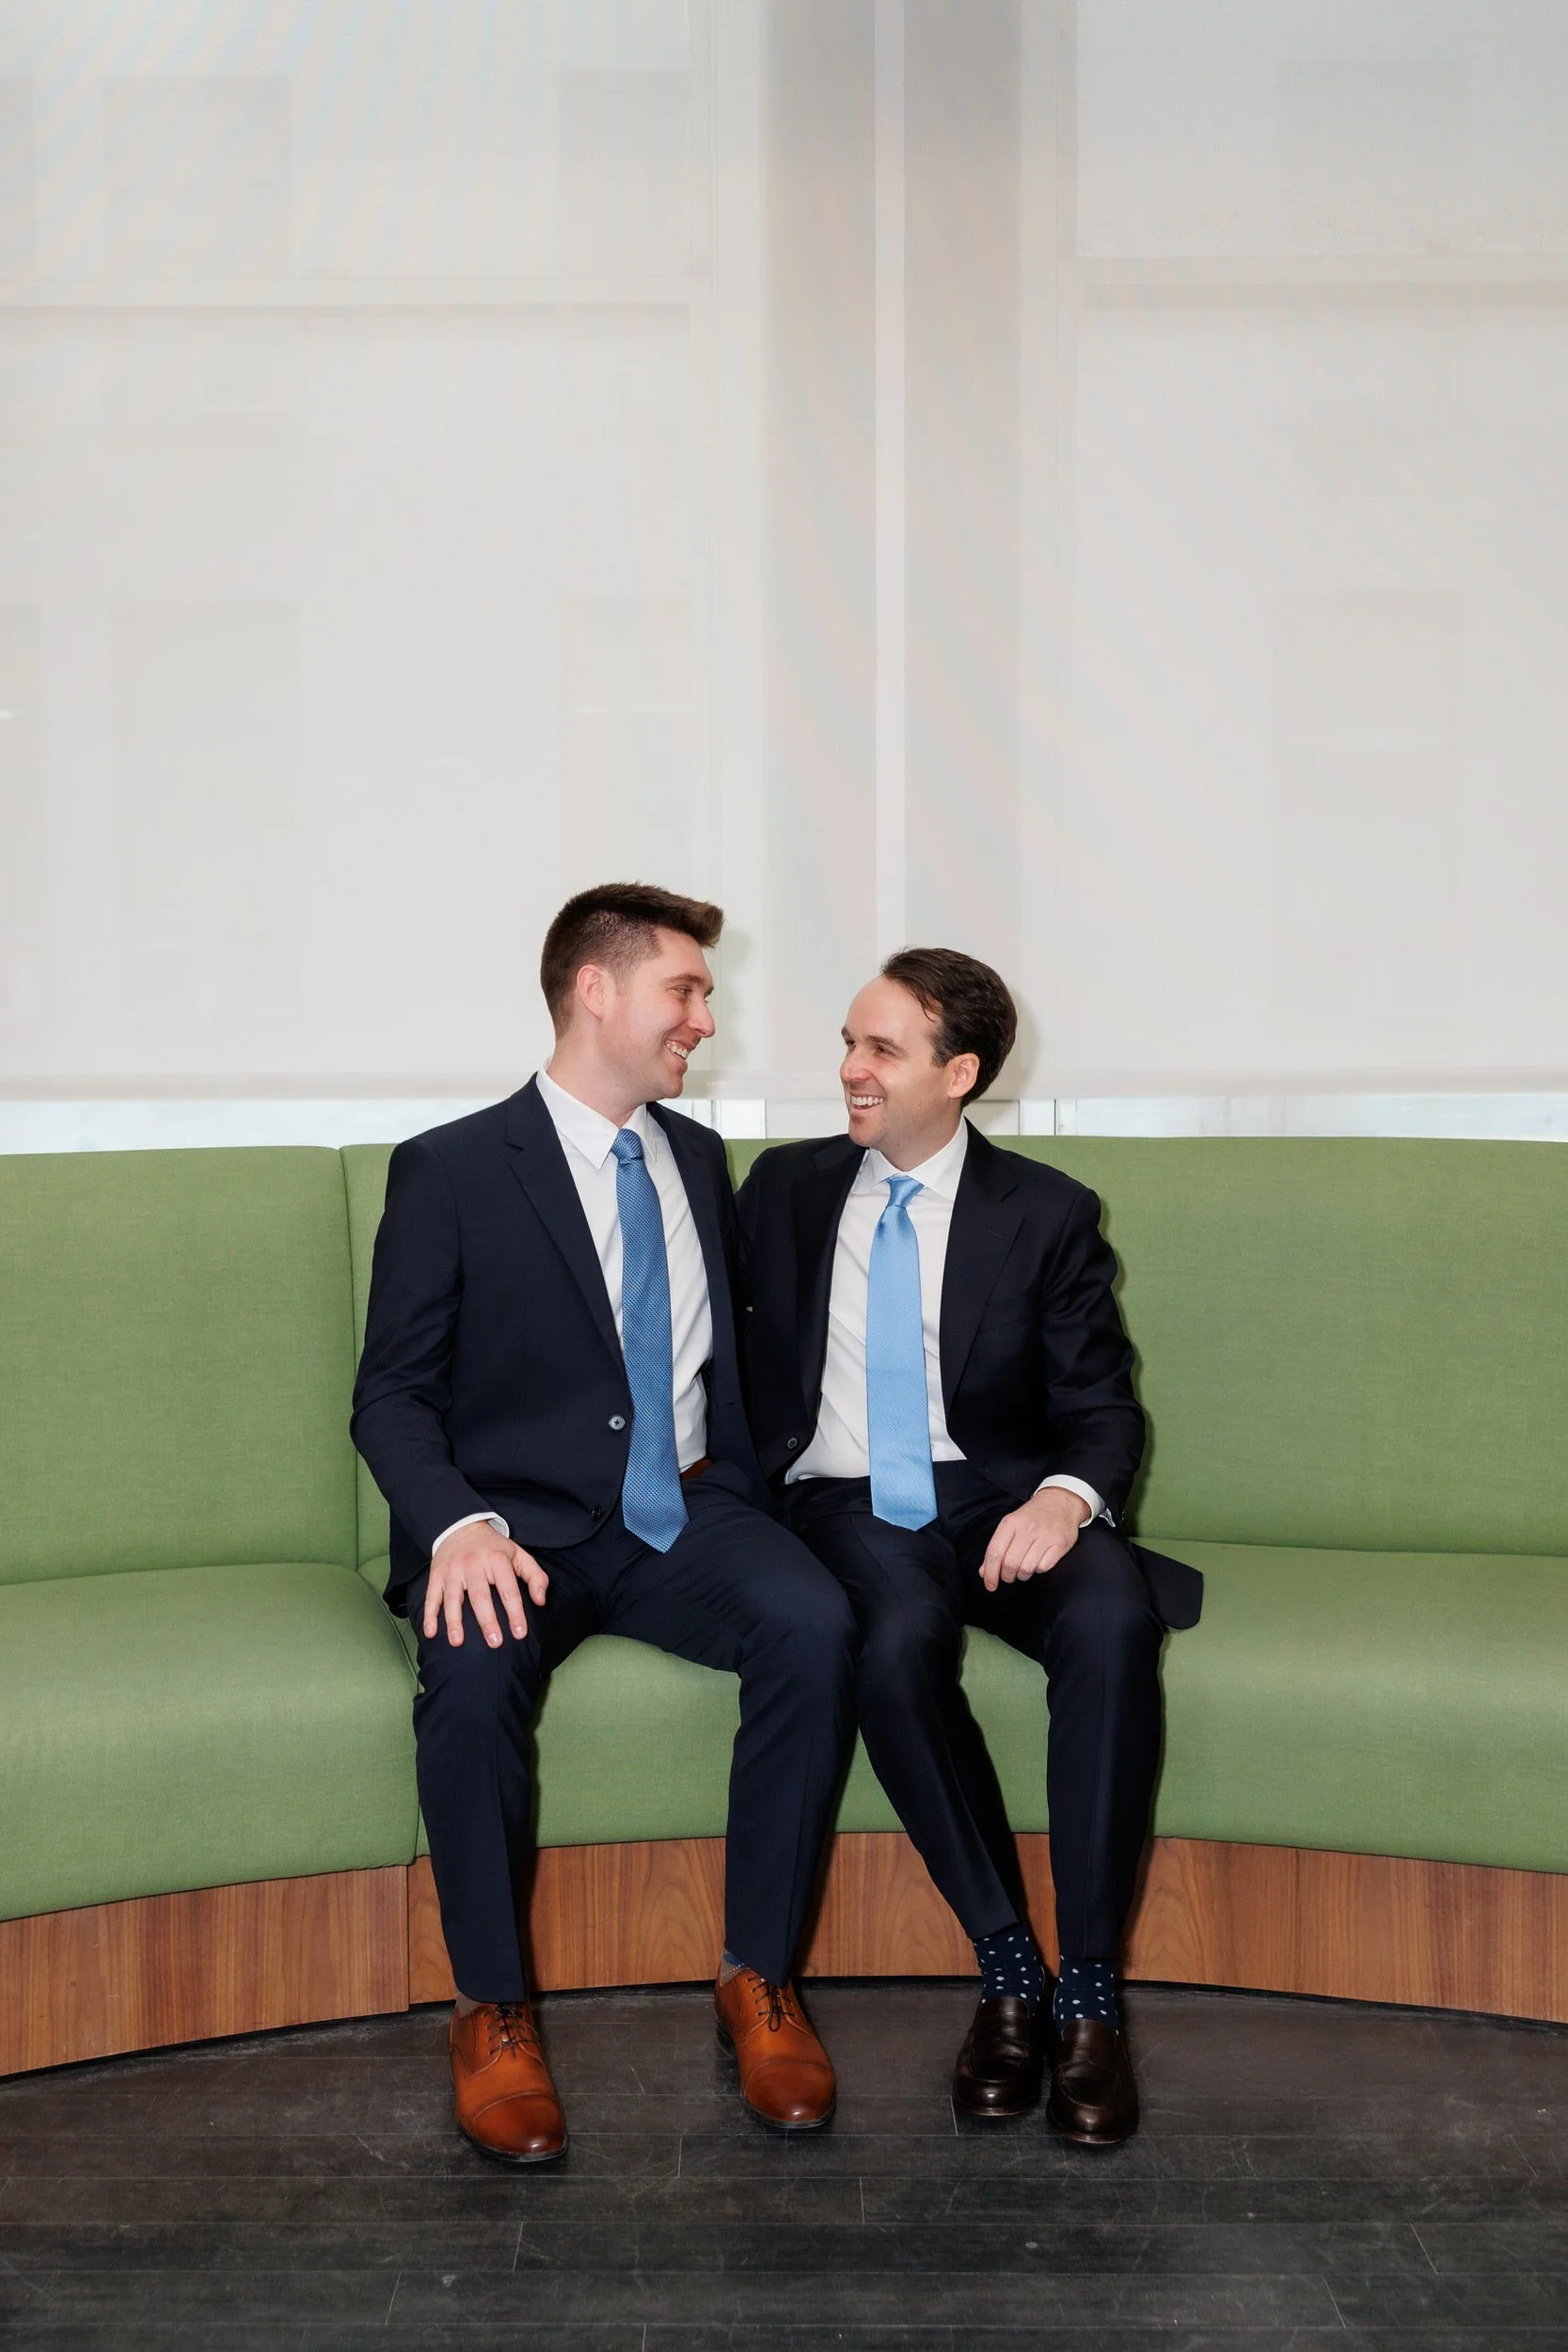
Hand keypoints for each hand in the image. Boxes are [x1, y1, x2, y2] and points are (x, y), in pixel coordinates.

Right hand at [424, 1520, 548, 1648]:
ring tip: (457, 1642)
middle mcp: (473, 1564)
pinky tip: (430, 1632)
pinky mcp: (436, 1575)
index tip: (520, 1633)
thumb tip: (541, 1601)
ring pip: (452, 1597)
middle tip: (494, 1642)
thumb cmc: (494, 1548)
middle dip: (487, 1620)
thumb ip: (535, 1576)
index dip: (515, 1612)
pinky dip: (430, 1615)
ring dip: (454, 1621)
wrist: (461, 1527)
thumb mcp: (519, 1555)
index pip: (508, 1589)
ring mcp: (452, 1570)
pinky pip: (431, 1596)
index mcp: (496, 1559)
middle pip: (480, 1595)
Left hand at [979, 1488, 1090, 1593]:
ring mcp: (1045, 1536)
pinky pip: (1043, 1567)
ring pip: (1027, 1569)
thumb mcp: (1010, 1525)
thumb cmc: (1031, 1516)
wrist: (1060, 1501)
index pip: (995, 1552)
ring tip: (1022, 1569)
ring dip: (1022, 1575)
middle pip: (1010, 1564)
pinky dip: (1037, 1569)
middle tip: (1008, 1576)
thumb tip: (984, 1572)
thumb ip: (997, 1548)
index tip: (990, 1585)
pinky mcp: (1060, 1543)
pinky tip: (1037, 1561)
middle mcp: (1028, 1528)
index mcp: (1011, 1522)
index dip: (990, 1573)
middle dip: (1007, 1576)